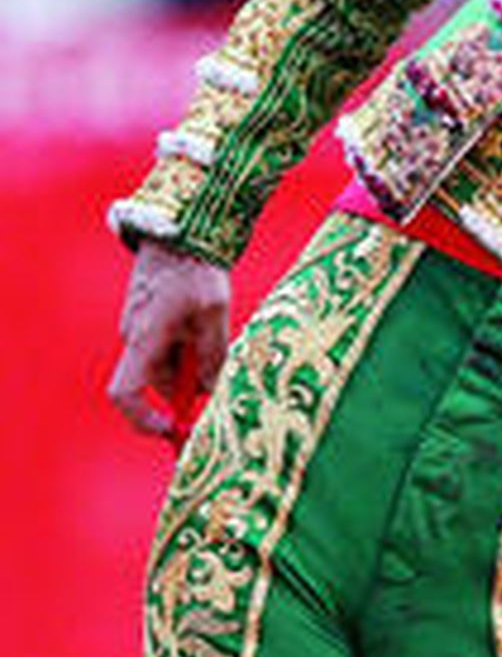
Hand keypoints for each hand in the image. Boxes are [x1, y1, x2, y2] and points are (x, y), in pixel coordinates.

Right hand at [108, 242, 231, 436]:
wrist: (180, 228)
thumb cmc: (196, 269)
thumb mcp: (214, 314)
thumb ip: (212, 355)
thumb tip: (208, 390)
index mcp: (144, 339)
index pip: (125, 394)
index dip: (143, 419)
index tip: (173, 428)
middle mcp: (134, 335)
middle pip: (157, 380)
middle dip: (188, 384)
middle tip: (221, 370)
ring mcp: (139, 324)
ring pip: (166, 361)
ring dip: (193, 360)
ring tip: (217, 330)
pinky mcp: (149, 315)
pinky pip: (167, 342)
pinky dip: (189, 343)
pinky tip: (209, 321)